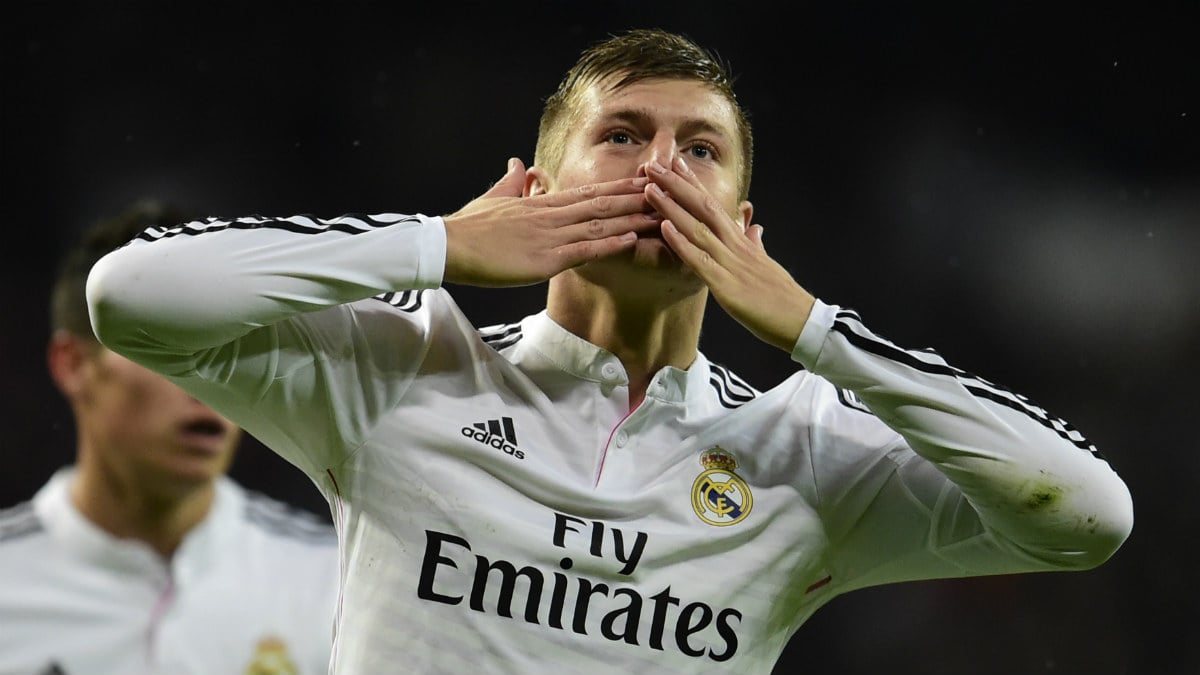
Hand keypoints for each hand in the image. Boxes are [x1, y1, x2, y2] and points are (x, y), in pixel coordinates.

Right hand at [442, 158, 661, 286]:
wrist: (448, 246)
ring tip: (662, 214)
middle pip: (602, 203)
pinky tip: (631, 239)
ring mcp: (550, 236)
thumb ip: (510, 182)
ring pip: (600, 224)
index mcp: (541, 203)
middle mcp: (551, 215)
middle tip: (668, 191)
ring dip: (633, 219)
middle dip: (636, 198)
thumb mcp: (493, 198)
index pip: (589, 192)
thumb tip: (517, 163)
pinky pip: (583, 250)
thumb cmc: (467, 227)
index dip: (619, 186)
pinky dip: (609, 244)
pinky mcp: (545, 260)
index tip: (644, 181)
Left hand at [644, 156, 814, 352]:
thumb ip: (756, 244)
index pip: (713, 206)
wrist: (801, 320)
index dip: (692, 184)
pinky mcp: (726, 286)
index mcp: (742, 241)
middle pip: (703, 207)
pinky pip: (700, 261)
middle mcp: (735, 246)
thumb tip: (755, 229)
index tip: (674, 164)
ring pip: (697, 229)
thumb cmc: (782, 296)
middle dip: (676, 185)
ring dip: (672, 208)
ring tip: (650, 190)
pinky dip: (682, 243)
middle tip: (653, 165)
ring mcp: (731, 264)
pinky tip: (664, 228)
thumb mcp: (766, 263)